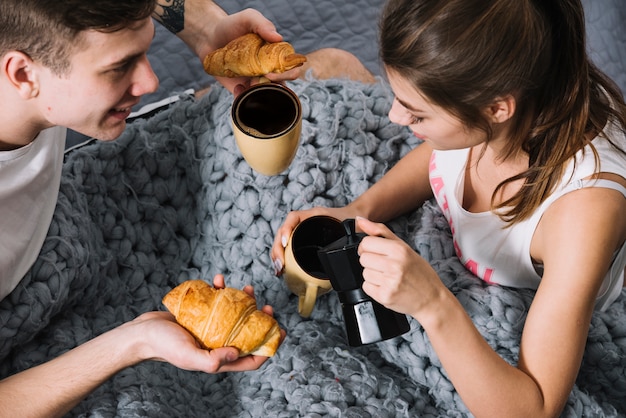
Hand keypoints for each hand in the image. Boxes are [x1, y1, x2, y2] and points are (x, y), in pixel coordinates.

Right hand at [135, 275, 284, 372]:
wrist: (141, 332)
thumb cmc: (163, 346)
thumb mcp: (188, 356)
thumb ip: (213, 360)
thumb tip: (238, 352)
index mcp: (218, 359)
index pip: (251, 359)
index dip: (269, 348)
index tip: (281, 332)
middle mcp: (217, 344)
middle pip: (247, 334)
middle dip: (260, 320)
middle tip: (267, 307)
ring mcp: (210, 329)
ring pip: (234, 315)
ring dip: (243, 301)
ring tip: (247, 289)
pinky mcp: (201, 314)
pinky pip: (217, 302)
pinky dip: (220, 290)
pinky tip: (219, 280)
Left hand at [203, 9, 300, 92]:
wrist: (209, 37)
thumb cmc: (231, 26)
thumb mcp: (247, 18)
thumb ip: (262, 24)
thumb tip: (278, 37)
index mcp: (276, 56)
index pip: (292, 70)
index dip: (287, 74)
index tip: (270, 71)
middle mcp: (269, 71)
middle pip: (283, 87)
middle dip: (274, 87)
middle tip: (258, 79)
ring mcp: (256, 81)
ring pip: (266, 97)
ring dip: (258, 94)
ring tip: (245, 84)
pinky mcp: (242, 89)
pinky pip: (247, 101)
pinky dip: (243, 98)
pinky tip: (237, 87)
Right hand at [270, 207, 354, 275]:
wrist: (356, 216)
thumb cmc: (352, 219)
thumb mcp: (350, 226)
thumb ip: (349, 235)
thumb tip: (348, 251)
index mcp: (315, 214)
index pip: (294, 217)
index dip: (286, 229)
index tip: (285, 242)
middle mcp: (306, 221)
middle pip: (284, 231)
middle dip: (278, 248)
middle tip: (280, 264)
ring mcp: (303, 229)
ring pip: (283, 240)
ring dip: (278, 254)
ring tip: (278, 268)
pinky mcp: (303, 239)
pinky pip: (289, 246)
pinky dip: (283, 257)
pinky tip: (282, 268)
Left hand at [356, 217, 442, 318]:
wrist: (432, 298)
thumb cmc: (419, 272)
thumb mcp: (404, 247)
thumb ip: (380, 231)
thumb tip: (359, 220)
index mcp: (399, 250)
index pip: (366, 243)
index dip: (367, 247)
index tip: (374, 251)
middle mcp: (394, 265)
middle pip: (363, 258)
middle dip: (371, 262)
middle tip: (385, 266)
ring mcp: (389, 282)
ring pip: (364, 273)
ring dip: (373, 275)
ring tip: (388, 277)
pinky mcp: (384, 296)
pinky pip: (366, 287)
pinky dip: (373, 287)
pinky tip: (386, 286)